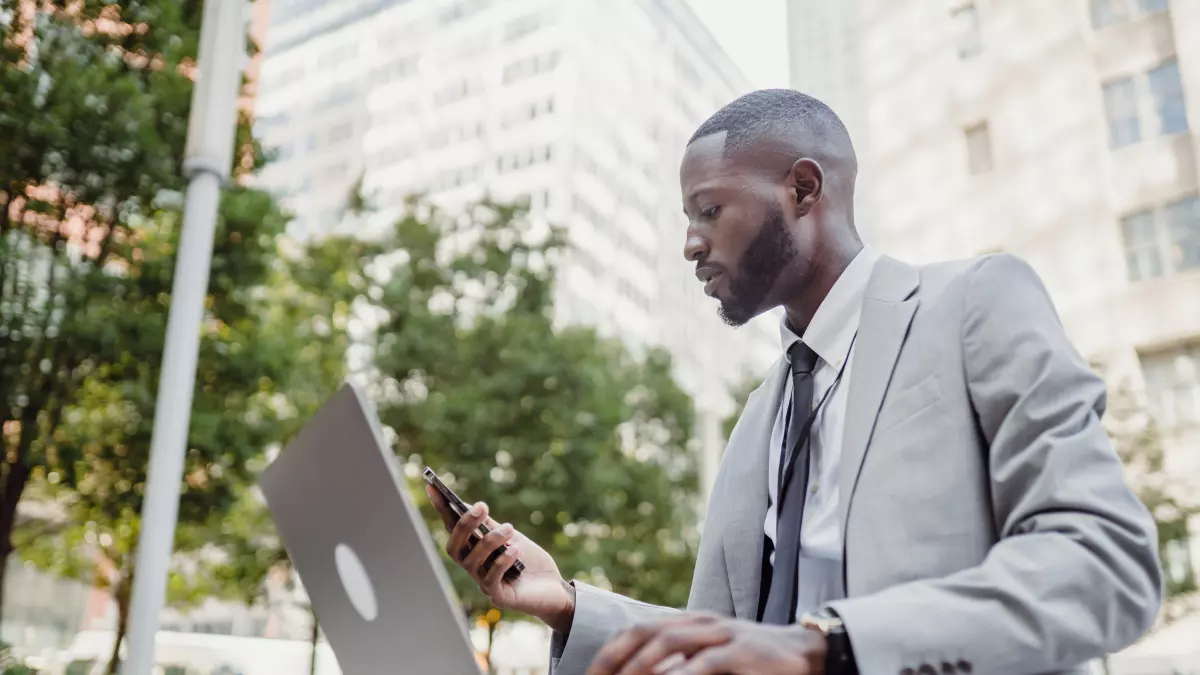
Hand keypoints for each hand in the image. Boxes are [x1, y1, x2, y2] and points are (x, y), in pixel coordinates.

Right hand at [426, 485, 575, 633]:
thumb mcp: (510, 537)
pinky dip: (501, 562)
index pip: (452, 529)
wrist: (554, 587)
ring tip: (508, 528)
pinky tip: (515, 550)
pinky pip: (491, 580)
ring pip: (473, 562)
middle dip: (465, 526)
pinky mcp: (499, 597)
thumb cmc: (529, 561)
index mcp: (474, 551)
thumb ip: (490, 525)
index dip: (441, 510)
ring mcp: (484, 584)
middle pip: (455, 548)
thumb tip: (468, 506)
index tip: (434, 487)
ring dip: (490, 541)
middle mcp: (474, 568)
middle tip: (482, 507)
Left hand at [585, 613, 826, 674]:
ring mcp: (722, 635)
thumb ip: (680, 665)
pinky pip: (705, 664)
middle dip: (614, 661)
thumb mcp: (713, 659)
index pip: (636, 632)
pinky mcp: (743, 652)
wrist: (808, 654)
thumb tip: (645, 674)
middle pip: (644, 634)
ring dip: (640, 668)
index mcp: (689, 623)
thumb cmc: (755, 662)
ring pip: (669, 644)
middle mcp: (701, 623)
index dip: (608, 655)